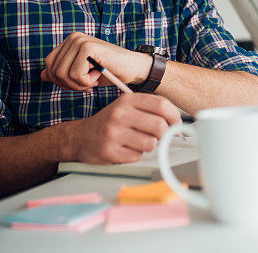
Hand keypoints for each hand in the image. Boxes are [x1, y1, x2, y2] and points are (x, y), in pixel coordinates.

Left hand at [41, 32, 151, 91]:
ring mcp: (80, 41)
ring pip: (62, 74)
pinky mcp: (88, 47)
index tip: (81, 82)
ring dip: (80, 84)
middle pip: (53, 71)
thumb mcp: (82, 75)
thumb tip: (42, 74)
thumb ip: (63, 73)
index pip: (49, 65)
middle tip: (89, 82)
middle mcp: (73, 38)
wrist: (132, 69)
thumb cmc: (109, 72)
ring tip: (94, 78)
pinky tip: (99, 73)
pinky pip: (75, 74)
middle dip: (70, 84)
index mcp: (69, 42)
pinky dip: (87, 81)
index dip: (61, 80)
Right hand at [64, 93, 181, 163]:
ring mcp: (114, 134)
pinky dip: (136, 154)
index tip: (176, 124)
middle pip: (160, 126)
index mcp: (127, 100)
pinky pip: (138, 156)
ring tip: (138, 141)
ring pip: (151, 143)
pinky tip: (126, 149)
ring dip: (150, 145)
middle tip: (159, 136)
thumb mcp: (127, 107)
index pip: (161, 105)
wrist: (80, 137)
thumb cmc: (110, 122)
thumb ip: (151, 110)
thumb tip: (177, 124)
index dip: (174, 116)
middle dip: (165, 134)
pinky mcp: (110, 151)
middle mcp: (120, 114)